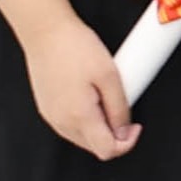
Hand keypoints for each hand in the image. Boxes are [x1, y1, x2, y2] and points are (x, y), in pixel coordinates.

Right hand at [15, 6, 138, 161]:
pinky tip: (90, 96)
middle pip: (95, 146)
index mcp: (79, 116)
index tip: (135, 126)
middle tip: (122, 107)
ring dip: (99, 126)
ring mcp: (50, 115)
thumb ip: (119, 108)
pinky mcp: (46, 107)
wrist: (45, 30)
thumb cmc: (75, 47)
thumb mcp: (110, 76)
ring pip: (82, 137)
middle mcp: (61, 121)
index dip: (127, 143)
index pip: (107, 151)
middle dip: (114, 134)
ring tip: (105, 97)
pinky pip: (69, 124)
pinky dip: (85, 118)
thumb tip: (124, 131)